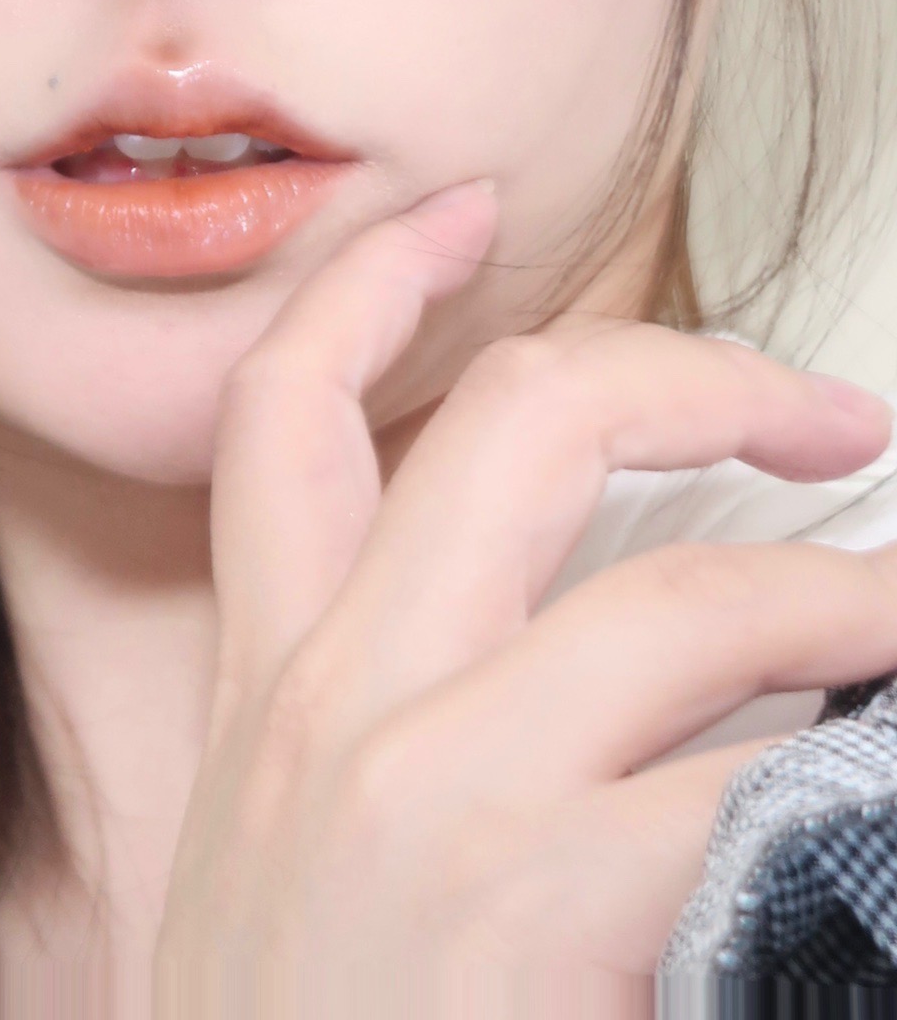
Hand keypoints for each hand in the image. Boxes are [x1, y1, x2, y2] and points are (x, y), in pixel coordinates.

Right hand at [154, 183, 896, 1016]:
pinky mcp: (536, 900)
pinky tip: (876, 780)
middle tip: (819, 409)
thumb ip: (385, 729)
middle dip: (694, 375)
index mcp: (279, 682)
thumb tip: (587, 646)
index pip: (290, 412)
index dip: (377, 283)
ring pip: (685, 602)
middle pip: (519, 428)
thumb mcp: (287, 858)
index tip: (466, 215)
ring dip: (845, 597)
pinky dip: (847, 762)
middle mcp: (342, 702)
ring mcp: (437, 793)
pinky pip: (747, 784)